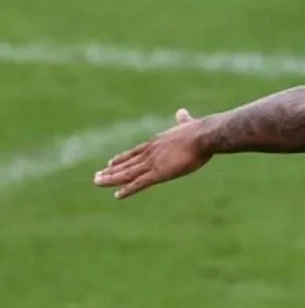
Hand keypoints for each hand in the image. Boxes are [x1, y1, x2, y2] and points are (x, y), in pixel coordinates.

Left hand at [93, 109, 212, 198]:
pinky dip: (127, 190)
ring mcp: (153, 163)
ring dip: (111, 179)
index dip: (122, 158)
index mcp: (157, 142)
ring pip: (127, 173)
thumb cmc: (200, 131)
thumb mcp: (188, 124)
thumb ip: (183, 121)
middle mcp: (150, 152)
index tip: (110, 163)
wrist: (204, 135)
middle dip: (110, 171)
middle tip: (96, 177)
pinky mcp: (159, 173)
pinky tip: (117, 195)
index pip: (135, 152)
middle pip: (126, 163)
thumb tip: (182, 112)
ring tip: (97, 182)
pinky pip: (139, 183)